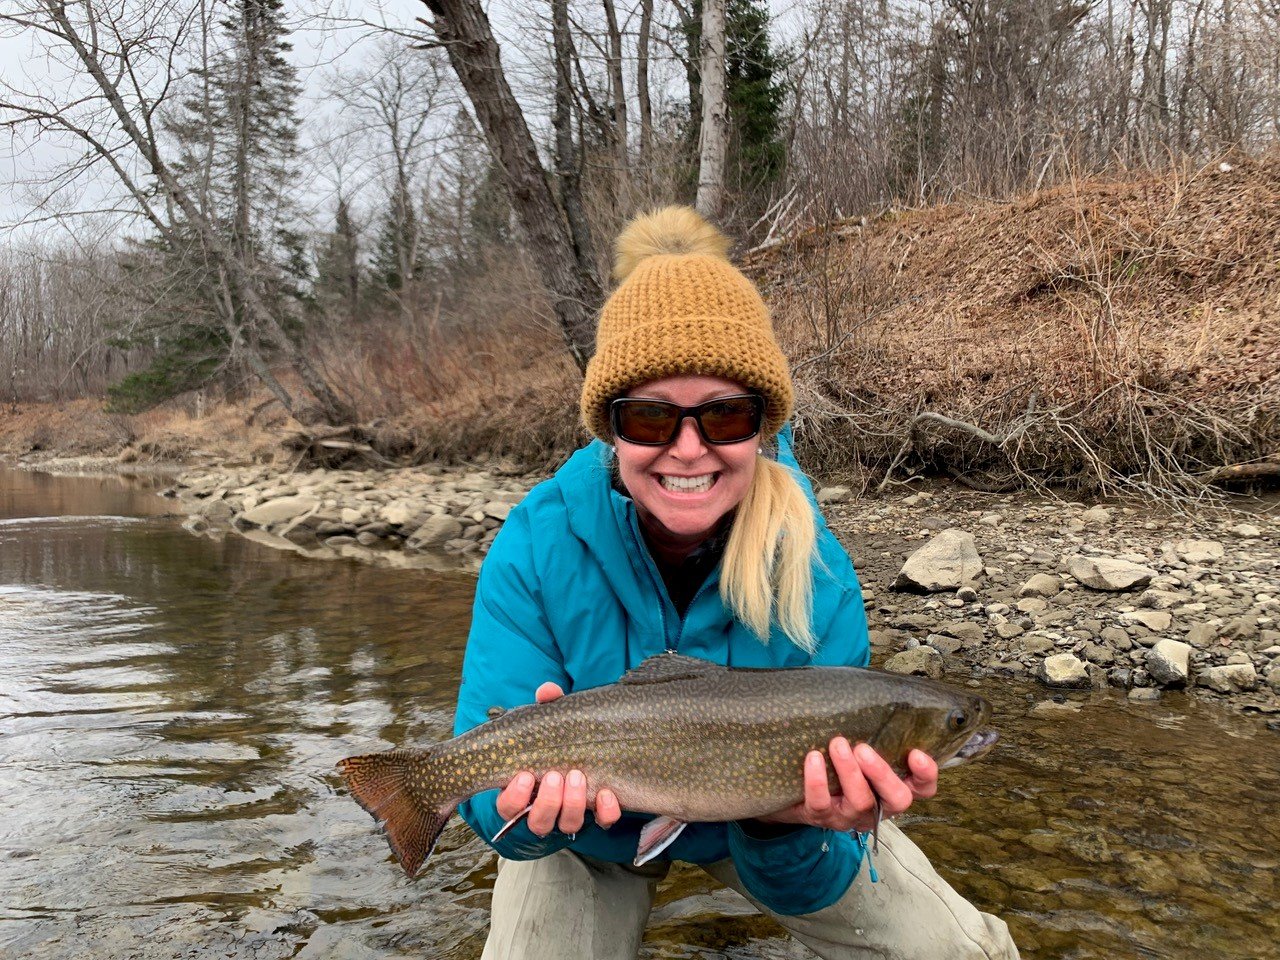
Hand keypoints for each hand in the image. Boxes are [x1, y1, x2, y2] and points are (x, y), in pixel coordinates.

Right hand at [494, 682, 622, 835]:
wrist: (592, 744)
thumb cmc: (558, 738)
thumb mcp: (549, 722)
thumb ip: (546, 706)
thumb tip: (547, 691)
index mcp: (523, 792)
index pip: (508, 807)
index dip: (514, 797)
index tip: (525, 775)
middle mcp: (544, 809)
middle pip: (539, 821)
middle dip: (548, 801)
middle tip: (556, 775)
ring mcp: (571, 814)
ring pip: (567, 824)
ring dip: (573, 804)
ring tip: (578, 776)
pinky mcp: (597, 815)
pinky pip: (602, 821)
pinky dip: (605, 811)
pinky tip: (607, 793)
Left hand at [757, 738, 938, 832]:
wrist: (797, 788)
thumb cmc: (838, 759)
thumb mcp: (860, 746)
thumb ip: (875, 731)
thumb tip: (879, 690)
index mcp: (894, 788)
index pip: (923, 788)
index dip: (926, 774)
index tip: (916, 753)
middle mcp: (878, 806)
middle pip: (897, 800)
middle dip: (882, 773)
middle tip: (863, 749)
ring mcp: (851, 815)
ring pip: (860, 802)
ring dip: (849, 771)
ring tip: (837, 744)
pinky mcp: (822, 816)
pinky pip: (821, 803)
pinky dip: (817, 780)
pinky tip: (813, 758)